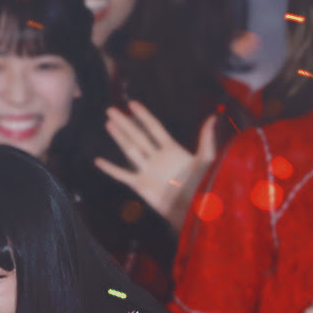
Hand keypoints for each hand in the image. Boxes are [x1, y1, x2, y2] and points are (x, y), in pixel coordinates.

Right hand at [95, 101, 217, 228]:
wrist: (192, 209)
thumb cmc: (202, 185)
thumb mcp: (206, 159)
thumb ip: (206, 139)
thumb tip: (213, 117)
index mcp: (171, 148)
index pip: (154, 128)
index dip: (143, 115)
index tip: (132, 104)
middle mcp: (156, 157)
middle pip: (137, 135)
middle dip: (125, 122)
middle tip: (111, 110)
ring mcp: (147, 170)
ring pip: (129, 149)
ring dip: (118, 137)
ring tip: (108, 124)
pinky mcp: (140, 185)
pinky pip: (122, 175)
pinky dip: (110, 169)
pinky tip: (99, 161)